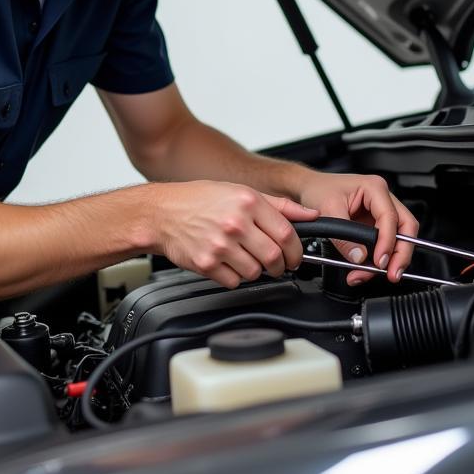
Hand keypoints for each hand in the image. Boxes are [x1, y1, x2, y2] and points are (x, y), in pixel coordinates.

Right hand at [150, 180, 317, 288]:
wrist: (162, 213)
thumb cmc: (199, 200)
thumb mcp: (241, 192)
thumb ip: (280, 205)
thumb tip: (311, 214)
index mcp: (248, 202)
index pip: (287, 234)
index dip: (296, 251)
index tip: (294, 256)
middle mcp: (235, 223)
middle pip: (274, 257)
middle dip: (280, 266)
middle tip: (276, 264)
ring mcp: (220, 245)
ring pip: (255, 273)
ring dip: (255, 270)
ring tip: (243, 257)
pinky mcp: (206, 264)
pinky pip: (234, 282)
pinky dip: (234, 277)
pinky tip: (226, 262)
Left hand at [297, 172, 418, 285]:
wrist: (308, 188)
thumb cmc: (318, 189)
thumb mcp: (328, 210)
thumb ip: (343, 236)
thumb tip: (359, 257)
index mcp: (374, 188)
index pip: (390, 217)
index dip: (388, 242)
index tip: (380, 261)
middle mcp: (382, 199)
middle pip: (405, 228)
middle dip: (401, 253)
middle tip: (392, 273)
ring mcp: (379, 213)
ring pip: (399, 238)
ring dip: (389, 260)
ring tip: (369, 274)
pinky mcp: (374, 225)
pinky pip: (384, 244)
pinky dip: (376, 259)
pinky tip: (364, 269)